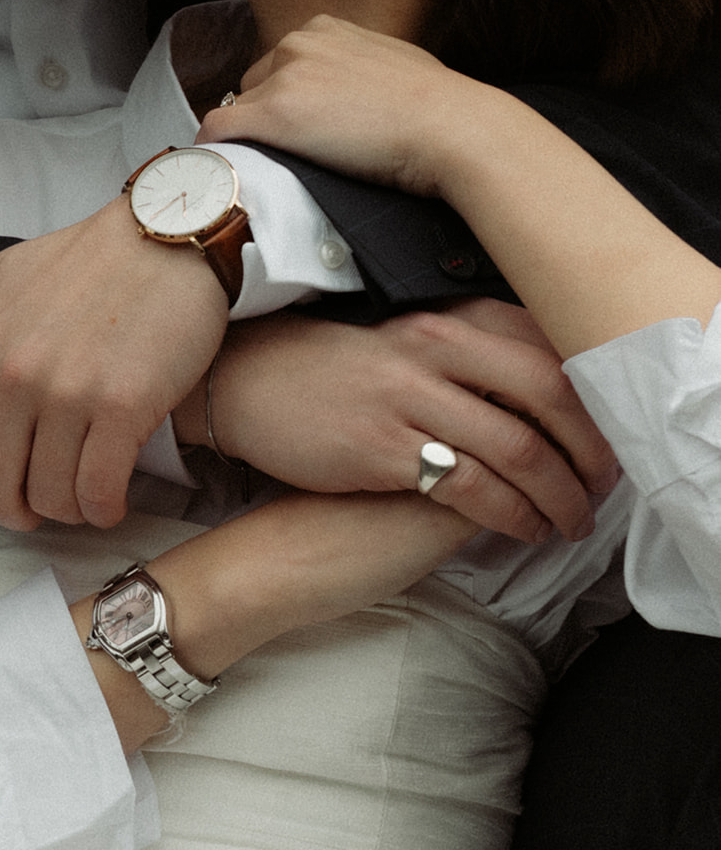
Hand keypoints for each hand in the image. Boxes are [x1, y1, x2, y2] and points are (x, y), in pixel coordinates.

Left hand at [0, 197, 227, 529]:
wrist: (167, 235)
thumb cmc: (85, 258)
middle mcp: (17, 377)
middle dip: (12, 511)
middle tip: (37, 501)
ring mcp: (71, 394)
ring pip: (49, 499)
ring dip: (65, 509)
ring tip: (81, 489)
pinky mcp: (126, 406)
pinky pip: (99, 492)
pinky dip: (104, 507)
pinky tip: (113, 494)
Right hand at [175, 299, 616, 543]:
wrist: (245, 385)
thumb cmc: (328, 368)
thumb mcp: (399, 339)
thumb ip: (463, 354)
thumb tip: (531, 390)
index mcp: (444, 317)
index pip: (544, 348)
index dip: (587, 398)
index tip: (604, 436)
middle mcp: (434, 347)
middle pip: (547, 394)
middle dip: (587, 449)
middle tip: (601, 486)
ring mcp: (409, 396)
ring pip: (518, 448)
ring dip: (559, 494)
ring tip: (570, 522)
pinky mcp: (383, 447)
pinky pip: (471, 487)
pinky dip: (512, 515)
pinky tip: (524, 531)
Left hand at [196, 14, 465, 195]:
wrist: (450, 127)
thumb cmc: (437, 106)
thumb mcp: (394, 64)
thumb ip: (361, 67)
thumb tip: (354, 97)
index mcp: (326, 28)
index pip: (282, 63)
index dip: (288, 98)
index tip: (301, 126)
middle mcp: (298, 43)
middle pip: (256, 84)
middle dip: (269, 115)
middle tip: (297, 152)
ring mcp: (283, 77)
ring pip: (241, 110)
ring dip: (253, 138)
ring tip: (276, 167)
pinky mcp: (273, 115)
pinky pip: (219, 130)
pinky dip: (217, 151)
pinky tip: (226, 171)